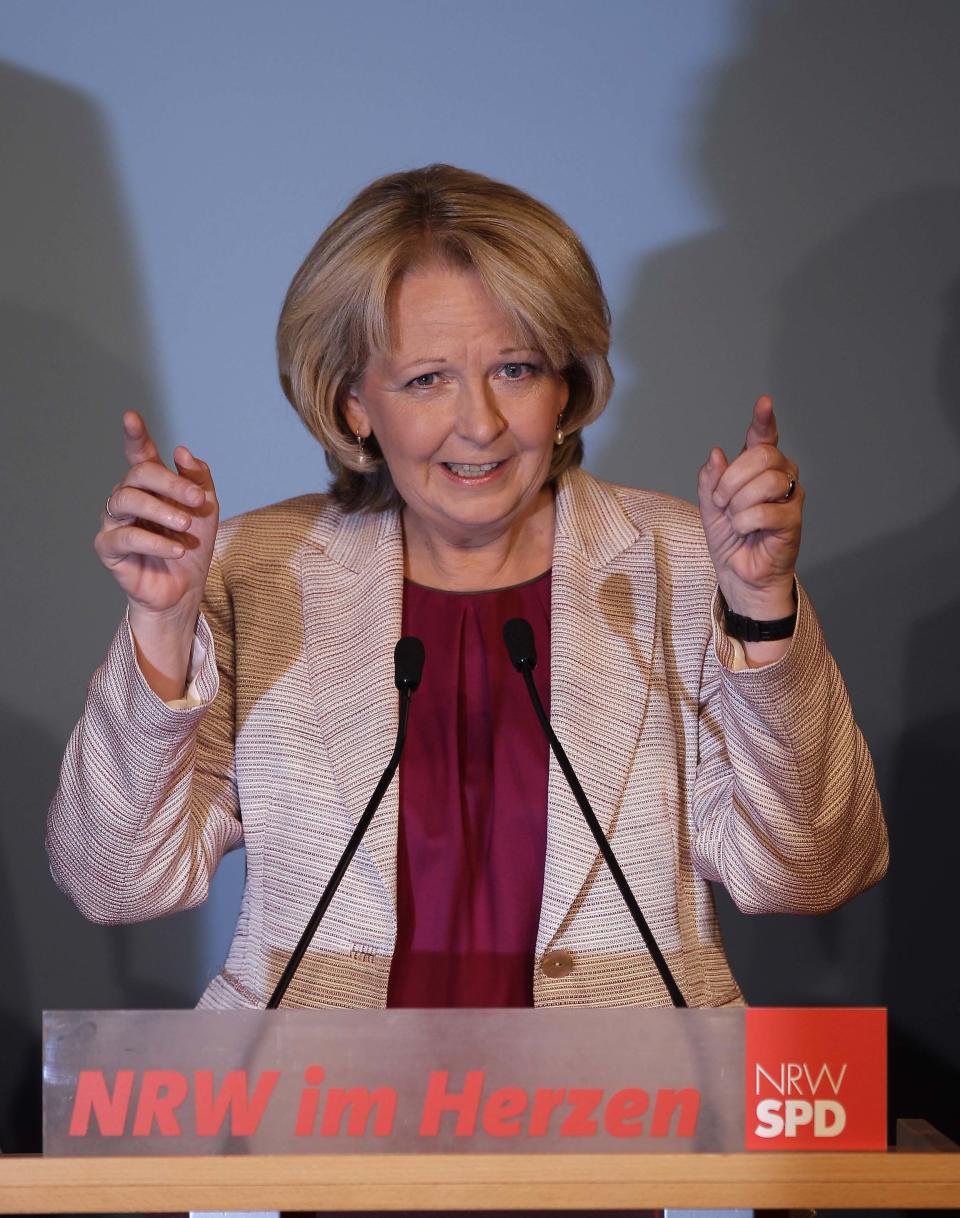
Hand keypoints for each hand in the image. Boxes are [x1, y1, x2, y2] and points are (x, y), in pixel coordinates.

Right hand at [94, 412, 218, 695]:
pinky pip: (126, 536)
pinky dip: (155, 542)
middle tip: (197, 501)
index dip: (135, 435)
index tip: (131, 417)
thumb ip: (197, 479)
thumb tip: (182, 451)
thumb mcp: (204, 510)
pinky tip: (177, 549)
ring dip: (162, 510)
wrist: (184, 589)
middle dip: (171, 484)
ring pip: (127, 500)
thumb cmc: (191, 545)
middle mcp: (126, 497)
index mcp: (149, 486)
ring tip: (186, 526)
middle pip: (138, 475)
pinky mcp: (109, 547)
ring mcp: (114, 521)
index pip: (139, 454)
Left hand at [697, 396, 801, 619]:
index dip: (764, 420)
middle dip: (732, 478)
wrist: (739, 574)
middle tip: (721, 501)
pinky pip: (765, 510)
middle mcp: (780, 476)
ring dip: (739, 502)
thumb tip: (716, 453)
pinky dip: (745, 522)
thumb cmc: (730, 539)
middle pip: (762, 455)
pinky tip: (745, 531)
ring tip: (734, 518)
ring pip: (766, 481)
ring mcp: (790, 497)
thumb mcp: (710, 505)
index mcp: (758, 469)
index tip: (764, 402)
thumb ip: (710, 479)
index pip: (763, 437)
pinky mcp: (793, 521)